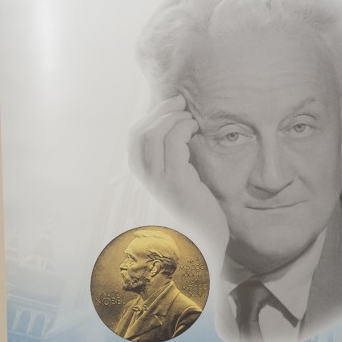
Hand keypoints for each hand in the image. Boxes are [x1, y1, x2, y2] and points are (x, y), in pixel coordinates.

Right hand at [128, 94, 228, 253]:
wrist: (205, 239)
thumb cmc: (196, 206)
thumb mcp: (179, 178)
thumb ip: (172, 157)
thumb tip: (176, 125)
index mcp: (142, 175)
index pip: (135, 137)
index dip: (151, 115)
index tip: (171, 105)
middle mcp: (145, 178)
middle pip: (140, 132)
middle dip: (160, 110)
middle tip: (181, 102)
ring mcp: (158, 181)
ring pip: (153, 135)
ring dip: (173, 117)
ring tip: (190, 116)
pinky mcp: (176, 183)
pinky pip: (174, 144)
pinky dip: (183, 128)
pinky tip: (195, 129)